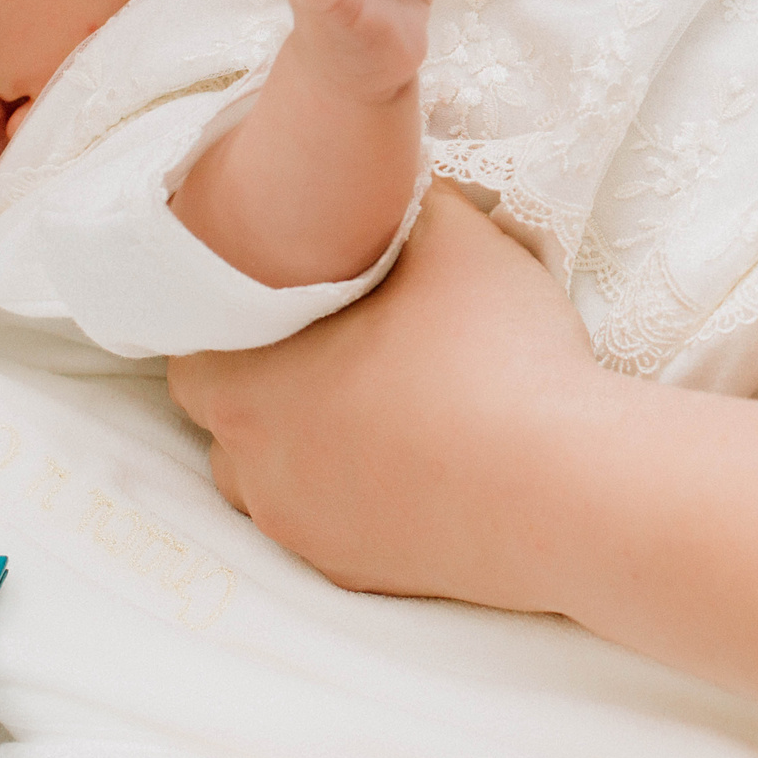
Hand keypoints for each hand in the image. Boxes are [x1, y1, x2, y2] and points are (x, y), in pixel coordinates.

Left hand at [171, 181, 605, 606]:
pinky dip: (360, 487)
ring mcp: (311, 535)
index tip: (276, 289)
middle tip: (333, 335)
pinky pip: (335, 521)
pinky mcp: (363, 574)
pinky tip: (421, 452)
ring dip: (310, 439)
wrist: (567, 490)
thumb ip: (413, 198)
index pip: (191, 354)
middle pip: (231, 419)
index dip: (228, 315)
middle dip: (269, 377)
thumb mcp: (457, 237)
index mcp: (252, 392)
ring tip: (379, 396)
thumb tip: (405, 184)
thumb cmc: (495, 358)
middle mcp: (261, 475)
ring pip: (278, 480)